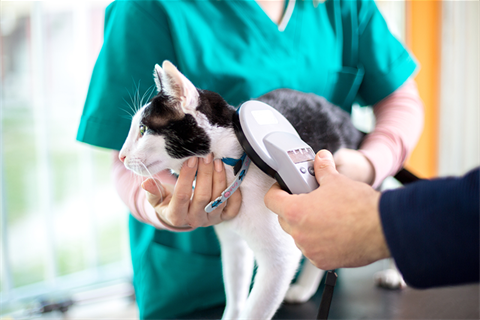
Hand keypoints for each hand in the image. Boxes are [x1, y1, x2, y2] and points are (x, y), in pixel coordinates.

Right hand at [142, 153, 241, 229]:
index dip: (187, 176)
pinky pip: (233, 208)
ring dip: (219, 179)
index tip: (190, 159)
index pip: (182, 195)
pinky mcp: (223, 218)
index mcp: (176, 216)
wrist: (181, 217)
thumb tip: (146, 183)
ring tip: (217, 161)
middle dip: (205, 173)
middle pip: (203, 196)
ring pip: (218, 200)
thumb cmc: (168, 203)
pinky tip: (231, 178)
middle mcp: (195, 220)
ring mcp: (210, 220)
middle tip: (206, 155)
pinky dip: (235, 194)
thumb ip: (153, 191)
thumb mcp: (156, 199)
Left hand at [264, 150, 389, 269]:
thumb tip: (321, 158)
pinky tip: (333, 232)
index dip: (277, 191)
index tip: (284, 188)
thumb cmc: (360, 207)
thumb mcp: (337, 181)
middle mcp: (299, 234)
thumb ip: (323, 169)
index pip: (271, 200)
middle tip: (308, 199)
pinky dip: (318, 241)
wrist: (383, 229)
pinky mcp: (322, 262)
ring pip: (299, 235)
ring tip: (325, 216)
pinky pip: (312, 249)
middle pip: (284, 218)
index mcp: (295, 211)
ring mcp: (310, 250)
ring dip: (306, 226)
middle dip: (292, 208)